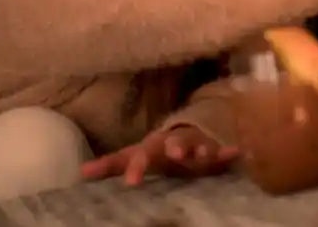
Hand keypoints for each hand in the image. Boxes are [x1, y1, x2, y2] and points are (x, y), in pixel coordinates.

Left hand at [81, 125, 240, 185]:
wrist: (185, 132)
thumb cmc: (155, 152)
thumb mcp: (133, 156)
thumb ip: (111, 165)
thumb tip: (80, 172)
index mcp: (151, 147)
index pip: (140, 156)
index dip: (136, 168)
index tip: (131, 183)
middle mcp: (172, 143)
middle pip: (171, 144)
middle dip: (174, 147)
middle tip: (174, 153)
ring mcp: (194, 145)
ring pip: (197, 145)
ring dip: (200, 147)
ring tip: (203, 153)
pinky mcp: (212, 150)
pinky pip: (222, 150)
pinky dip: (229, 151)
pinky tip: (237, 151)